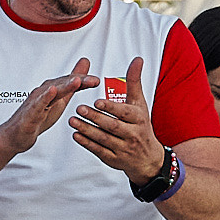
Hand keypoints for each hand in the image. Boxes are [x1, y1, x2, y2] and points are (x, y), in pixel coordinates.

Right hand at [1, 57, 102, 156]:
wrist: (16, 135)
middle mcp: (45, 92)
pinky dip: (44, 98)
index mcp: (54, 90)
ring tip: (76, 82)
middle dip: (78, 81)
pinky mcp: (30, 114)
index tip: (97, 80)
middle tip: (93, 80)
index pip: (71, 82)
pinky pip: (38, 105)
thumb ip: (73, 84)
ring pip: (52, 92)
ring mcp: (36, 102)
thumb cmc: (37, 116)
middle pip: (63, 84)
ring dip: (64, 86)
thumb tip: (84, 65)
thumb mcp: (60, 100)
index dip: (85, 80)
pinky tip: (51, 92)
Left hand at [67, 55, 166, 180]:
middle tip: (79, 108)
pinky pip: (99, 151)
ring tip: (72, 120)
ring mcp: (123, 149)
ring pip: (103, 139)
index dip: (110, 108)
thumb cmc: (141, 126)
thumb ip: (134, 82)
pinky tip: (76, 134)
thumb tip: (137, 59)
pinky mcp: (113, 160)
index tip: (97, 102)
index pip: (125, 113)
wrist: (148, 158)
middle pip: (112, 126)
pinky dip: (87, 143)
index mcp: (139, 119)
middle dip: (95, 118)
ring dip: (87, 130)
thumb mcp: (140, 103)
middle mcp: (133, 135)